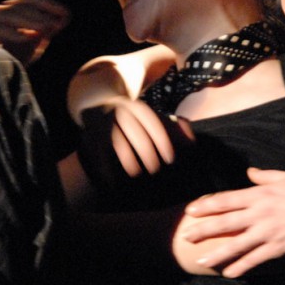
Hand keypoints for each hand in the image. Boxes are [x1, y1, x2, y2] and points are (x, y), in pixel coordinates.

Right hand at [0, 0, 69, 64]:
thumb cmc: (14, 59)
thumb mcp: (34, 44)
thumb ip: (46, 30)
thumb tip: (63, 16)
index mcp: (12, 12)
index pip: (29, 0)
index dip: (47, 4)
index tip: (65, 13)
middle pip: (19, 5)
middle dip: (40, 13)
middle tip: (54, 22)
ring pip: (7, 15)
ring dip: (28, 20)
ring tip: (44, 28)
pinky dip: (13, 32)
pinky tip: (28, 37)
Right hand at [78, 99, 192, 188]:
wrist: (97, 104)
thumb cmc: (133, 119)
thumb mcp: (152, 118)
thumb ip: (174, 129)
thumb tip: (193, 143)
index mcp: (140, 108)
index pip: (154, 122)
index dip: (163, 140)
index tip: (170, 159)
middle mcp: (122, 111)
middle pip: (137, 132)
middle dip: (147, 152)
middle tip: (155, 169)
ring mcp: (105, 121)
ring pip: (118, 141)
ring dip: (128, 159)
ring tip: (136, 173)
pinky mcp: (92, 133)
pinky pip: (100, 152)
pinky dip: (106, 167)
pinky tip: (113, 181)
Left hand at [179, 168, 284, 277]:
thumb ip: (266, 176)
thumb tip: (249, 173)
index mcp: (261, 194)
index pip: (227, 199)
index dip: (206, 206)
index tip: (191, 211)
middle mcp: (261, 213)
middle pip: (225, 222)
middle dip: (204, 230)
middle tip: (186, 237)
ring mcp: (269, 231)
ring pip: (237, 244)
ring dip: (218, 253)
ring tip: (203, 261)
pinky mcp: (279, 247)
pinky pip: (256, 259)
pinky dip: (242, 267)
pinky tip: (230, 274)